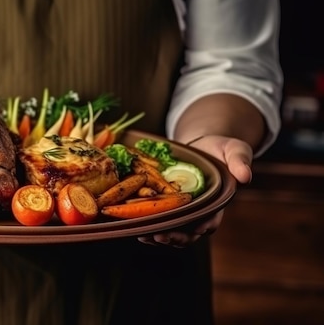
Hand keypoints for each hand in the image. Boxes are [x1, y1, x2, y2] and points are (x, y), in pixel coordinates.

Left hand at [137, 135, 252, 247]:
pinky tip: (137, 228)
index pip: (210, 221)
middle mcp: (199, 212)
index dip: (201, 226)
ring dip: (158, 237)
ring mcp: (183, 212)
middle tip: (160, 235)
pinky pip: (159, 222)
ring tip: (144, 235)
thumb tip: (245, 176)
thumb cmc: (222, 149)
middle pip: (189, 234)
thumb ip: (240, 162)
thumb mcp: (235, 150)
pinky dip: (149, 227)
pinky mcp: (168, 207)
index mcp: (217, 203)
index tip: (193, 228)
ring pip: (172, 232)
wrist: (202, 145)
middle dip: (175, 237)